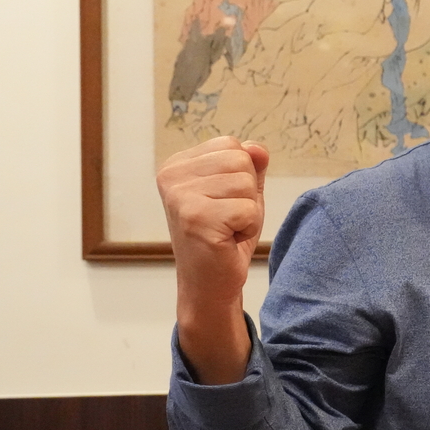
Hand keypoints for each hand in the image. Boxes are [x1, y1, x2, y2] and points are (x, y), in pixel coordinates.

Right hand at [157, 137, 268, 382]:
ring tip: (227, 228)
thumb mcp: (241, 193)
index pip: (232, 145)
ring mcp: (180, 196)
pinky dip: (248, 227)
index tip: (224, 202)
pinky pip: (249, 208)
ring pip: (246, 183)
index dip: (242, 176)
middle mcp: (171, 176)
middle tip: (228, 219)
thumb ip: (249, 165)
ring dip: (248, 210)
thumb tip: (257, 148)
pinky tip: (227, 239)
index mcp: (177, 165)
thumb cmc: (225, 236)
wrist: (209, 284)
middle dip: (247, 193)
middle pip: (240, 160)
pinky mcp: (196, 218)